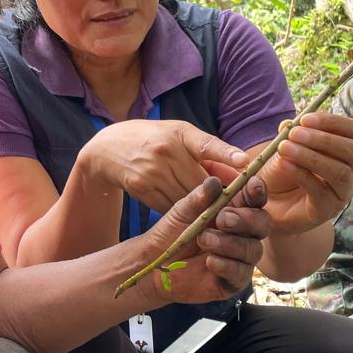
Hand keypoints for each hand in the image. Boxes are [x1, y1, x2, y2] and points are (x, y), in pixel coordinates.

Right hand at [78, 120, 249, 213]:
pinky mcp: (141, 188)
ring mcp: (152, 171)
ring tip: (216, 219)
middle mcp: (166, 151)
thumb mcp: (179, 136)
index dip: (225, 153)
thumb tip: (240, 172)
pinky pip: (169, 208)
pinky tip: (189, 216)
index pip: (206, 143)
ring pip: (187, 200)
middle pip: (201, 183)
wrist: (108, 148)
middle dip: (219, 198)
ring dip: (202, 210)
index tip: (243, 161)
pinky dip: (181, 214)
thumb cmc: (155, 139)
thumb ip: (208, 153)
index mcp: (180, 133)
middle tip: (237, 211)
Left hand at [135, 174, 271, 303]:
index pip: (254, 199)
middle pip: (263, 224)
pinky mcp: (233, 281)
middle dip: (246, 219)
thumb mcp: (183, 211)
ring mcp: (240, 258)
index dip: (258, 192)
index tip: (252, 187)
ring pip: (253, 249)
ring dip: (229, 243)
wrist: (154, 263)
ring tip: (204, 240)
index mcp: (234, 210)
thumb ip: (199, 198)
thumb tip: (214, 182)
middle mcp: (243, 234)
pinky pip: (241, 273)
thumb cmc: (172, 233)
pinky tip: (210, 261)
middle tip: (222, 219)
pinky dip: (226, 265)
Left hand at [257, 112, 352, 236]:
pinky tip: (285, 165)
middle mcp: (351, 171)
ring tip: (285, 148)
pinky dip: (302, 174)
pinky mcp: (328, 209)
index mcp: (345, 150)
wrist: (269, 204)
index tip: (305, 119)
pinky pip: (321, 191)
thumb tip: (288, 124)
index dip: (331, 122)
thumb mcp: (284, 148)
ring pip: (340, 172)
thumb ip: (289, 135)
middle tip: (294, 134)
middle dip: (323, 139)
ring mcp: (342, 192)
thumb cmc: (282, 173)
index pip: (351, 131)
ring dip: (312, 157)